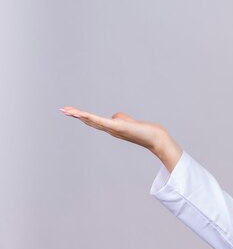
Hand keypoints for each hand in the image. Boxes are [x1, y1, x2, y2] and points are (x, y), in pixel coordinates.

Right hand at [60, 106, 181, 171]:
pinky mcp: (118, 127)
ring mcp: (113, 129)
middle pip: (89, 121)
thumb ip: (121, 118)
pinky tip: (82, 114)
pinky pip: (102, 121)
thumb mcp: (129, 122)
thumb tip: (115, 116)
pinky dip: (91, 117)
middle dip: (75, 115)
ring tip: (67, 110)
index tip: (70, 111)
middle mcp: (110, 130)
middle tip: (62, 109)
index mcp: (111, 128)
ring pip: (93, 121)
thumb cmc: (144, 131)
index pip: (94, 121)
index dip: (82, 116)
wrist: (155, 138)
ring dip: (79, 115)